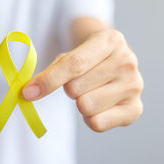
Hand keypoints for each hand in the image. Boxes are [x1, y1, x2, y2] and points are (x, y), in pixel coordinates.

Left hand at [22, 29, 143, 131]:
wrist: (115, 63)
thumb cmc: (89, 59)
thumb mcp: (72, 53)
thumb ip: (52, 70)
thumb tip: (28, 92)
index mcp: (111, 40)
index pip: (74, 64)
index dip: (48, 80)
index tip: (28, 92)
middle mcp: (128, 62)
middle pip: (76, 89)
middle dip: (69, 89)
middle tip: (80, 83)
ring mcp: (135, 86)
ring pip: (86, 107)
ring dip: (81, 103)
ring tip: (92, 92)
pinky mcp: (136, 109)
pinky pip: (97, 124)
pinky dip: (91, 118)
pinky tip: (100, 106)